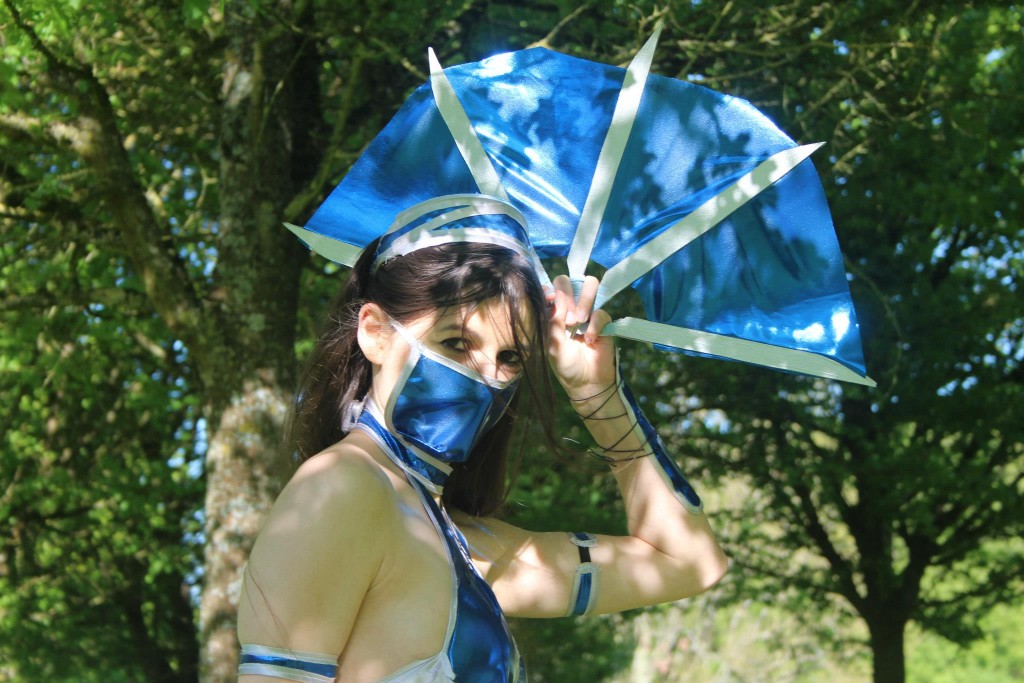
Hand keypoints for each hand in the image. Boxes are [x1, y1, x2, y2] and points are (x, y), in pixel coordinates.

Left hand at [546, 274, 615, 397]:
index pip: (549, 289)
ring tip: (578, 321)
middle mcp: (568, 308)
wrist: (587, 383)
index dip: (549, 289)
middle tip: (568, 319)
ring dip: (583, 300)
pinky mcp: (603, 320)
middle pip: (567, 281)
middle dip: (567, 295)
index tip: (550, 299)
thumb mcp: (553, 346)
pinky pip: (600, 311)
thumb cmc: (566, 366)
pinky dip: (595, 324)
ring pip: (588, 285)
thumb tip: (557, 297)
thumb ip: (553, 322)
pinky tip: (589, 339)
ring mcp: (587, 311)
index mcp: (552, 313)